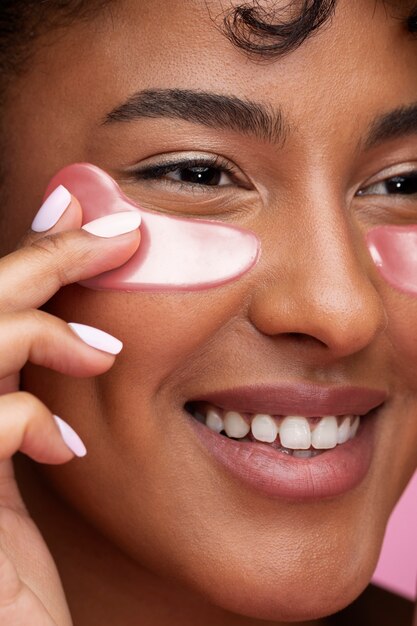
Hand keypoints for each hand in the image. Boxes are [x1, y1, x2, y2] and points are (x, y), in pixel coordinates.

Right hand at [0, 186, 139, 624]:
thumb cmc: (18, 574)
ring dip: (39, 331)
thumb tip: (81, 342)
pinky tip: (65, 445)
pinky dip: (24, 421)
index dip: (33, 255)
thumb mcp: (23, 473)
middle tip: (118, 234)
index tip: (81, 219)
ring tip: (104, 349)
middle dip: (46, 258)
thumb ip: (31, 411)